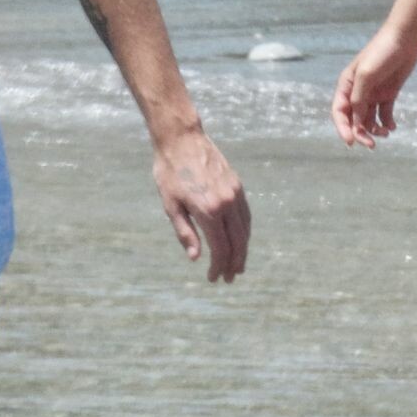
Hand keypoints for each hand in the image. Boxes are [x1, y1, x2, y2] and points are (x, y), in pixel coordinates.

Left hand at [153, 129, 249, 282]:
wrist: (182, 139)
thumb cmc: (170, 172)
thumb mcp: (170, 205)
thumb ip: (185, 233)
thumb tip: (196, 258)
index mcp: (208, 211)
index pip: (220, 248)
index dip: (218, 266)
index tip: (213, 278)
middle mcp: (226, 203)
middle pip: (237, 242)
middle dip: (234, 263)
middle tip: (229, 278)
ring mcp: (235, 194)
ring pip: (244, 229)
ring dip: (242, 250)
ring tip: (237, 264)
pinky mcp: (237, 186)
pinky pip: (245, 215)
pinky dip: (244, 232)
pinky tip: (240, 240)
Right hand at [332, 24, 416, 148]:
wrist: (406, 37)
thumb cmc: (382, 51)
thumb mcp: (366, 74)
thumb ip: (359, 98)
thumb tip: (355, 120)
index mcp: (347, 84)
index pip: (339, 111)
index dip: (343, 128)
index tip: (351, 142)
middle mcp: (358, 91)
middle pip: (354, 118)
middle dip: (361, 133)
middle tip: (372, 145)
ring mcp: (374, 93)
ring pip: (369, 118)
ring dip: (375, 129)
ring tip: (386, 133)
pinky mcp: (389, 93)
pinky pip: (384, 113)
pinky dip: (387, 123)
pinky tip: (393, 127)